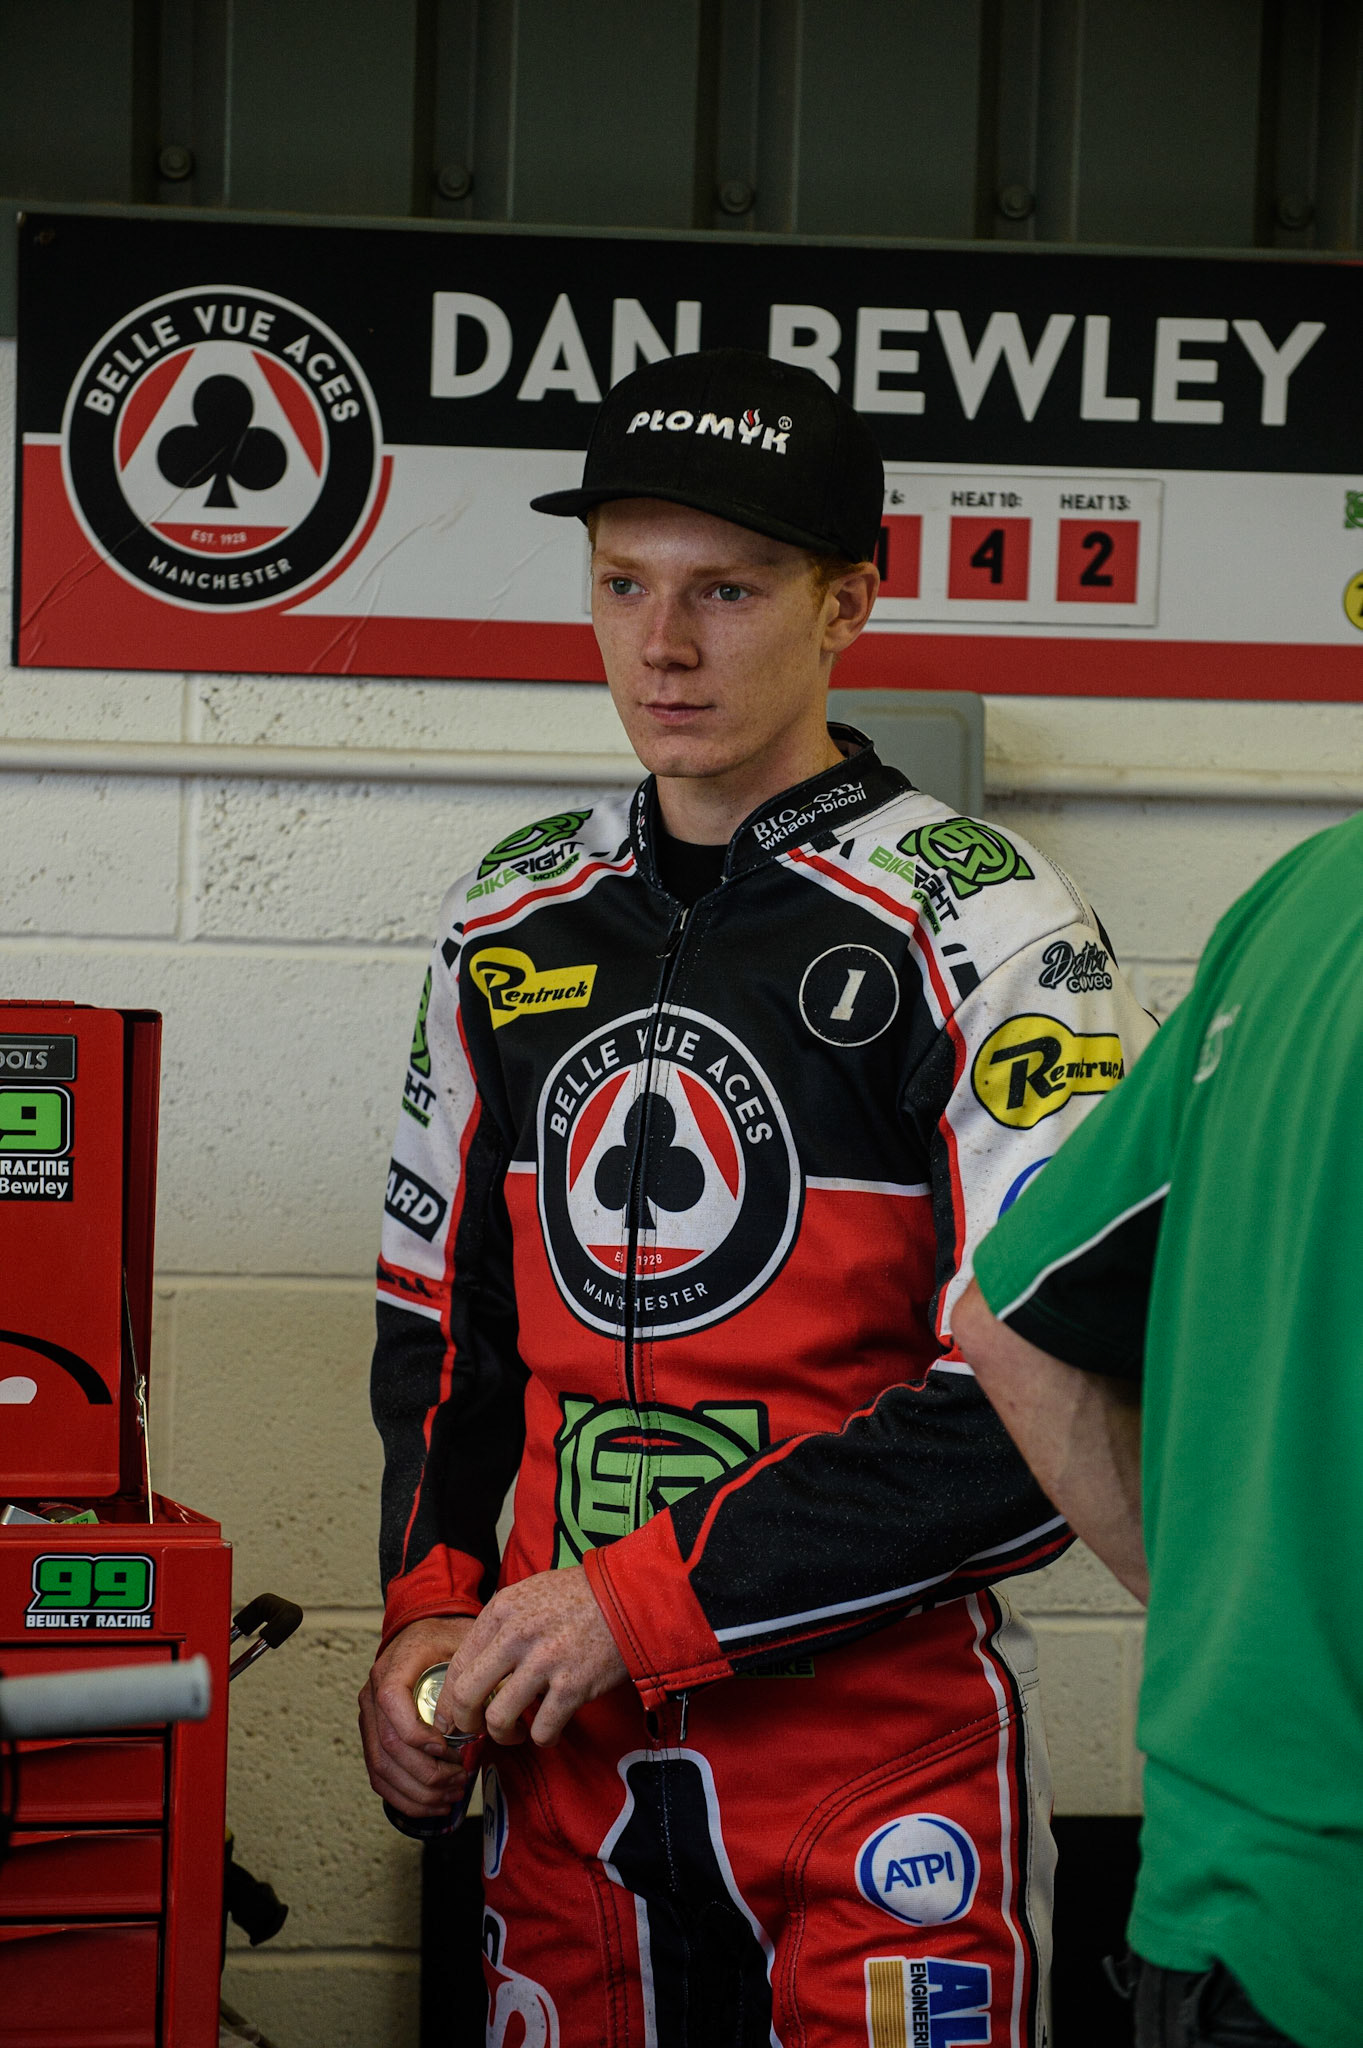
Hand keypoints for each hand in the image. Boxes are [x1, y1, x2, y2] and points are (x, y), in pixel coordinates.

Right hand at [358, 1616, 476, 1817]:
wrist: (423, 1632)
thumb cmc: (446, 1637)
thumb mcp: (462, 1642)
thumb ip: (467, 1675)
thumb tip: (473, 1722)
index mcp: (392, 1668)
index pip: (392, 1703)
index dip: (418, 1734)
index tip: (449, 1748)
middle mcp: (372, 1695)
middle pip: (388, 1746)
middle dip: (427, 1774)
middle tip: (460, 1780)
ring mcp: (369, 1719)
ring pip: (381, 1769)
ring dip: (418, 1792)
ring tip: (452, 1796)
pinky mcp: (373, 1738)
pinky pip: (379, 1776)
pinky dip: (403, 1797)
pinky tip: (432, 1804)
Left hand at [438, 1566, 627, 1748]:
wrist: (627, 1596)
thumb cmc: (580, 1596)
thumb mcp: (529, 1595)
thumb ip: (501, 1625)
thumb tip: (478, 1665)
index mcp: (501, 1611)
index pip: (458, 1664)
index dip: (450, 1698)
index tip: (453, 1716)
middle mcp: (516, 1635)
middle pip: (468, 1694)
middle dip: (466, 1722)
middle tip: (476, 1730)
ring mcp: (544, 1662)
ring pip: (499, 1719)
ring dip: (503, 1735)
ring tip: (515, 1733)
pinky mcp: (572, 1686)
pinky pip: (542, 1730)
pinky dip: (542, 1739)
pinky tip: (547, 1731)